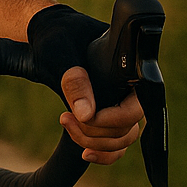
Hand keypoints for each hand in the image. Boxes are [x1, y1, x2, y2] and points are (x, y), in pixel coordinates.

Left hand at [26, 3, 142, 164]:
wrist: (49, 32)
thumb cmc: (56, 35)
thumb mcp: (60, 52)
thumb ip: (74, 80)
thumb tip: (87, 115)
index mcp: (129, 68)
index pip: (137, 107)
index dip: (112, 119)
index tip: (83, 116)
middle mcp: (130, 88)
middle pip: (129, 128)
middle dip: (96, 132)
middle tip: (65, 117)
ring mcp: (121, 102)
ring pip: (123, 139)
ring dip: (95, 143)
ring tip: (65, 123)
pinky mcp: (109, 113)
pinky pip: (118, 145)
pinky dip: (105, 155)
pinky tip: (84, 153)